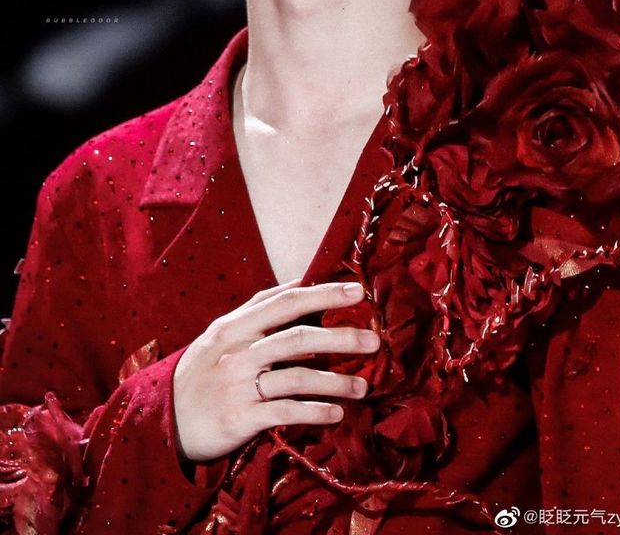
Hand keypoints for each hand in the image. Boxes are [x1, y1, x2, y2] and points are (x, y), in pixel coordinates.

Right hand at [173, 278, 378, 460]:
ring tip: (362, 387)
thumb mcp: (222, 334)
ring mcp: (239, 385)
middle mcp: (238, 352)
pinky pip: (287, 412)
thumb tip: (299, 282)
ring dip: (336, 382)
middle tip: (374, 341)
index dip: (323, 294)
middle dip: (341, 338)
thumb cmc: (203, 370)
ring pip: (298, 377)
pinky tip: (336, 414)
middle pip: (298, 338)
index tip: (357, 293)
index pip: (286, 302)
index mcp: (235, 326)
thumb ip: (258, 309)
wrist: (164, 419)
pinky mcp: (241, 418)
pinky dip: (315, 412)